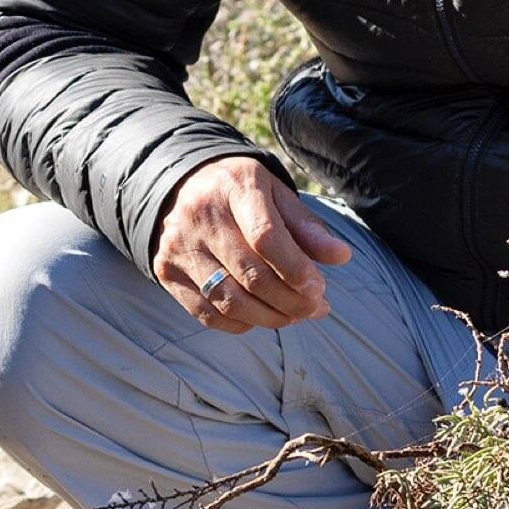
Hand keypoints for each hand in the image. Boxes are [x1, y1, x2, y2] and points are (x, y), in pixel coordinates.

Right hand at [152, 157, 350, 333]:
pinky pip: (206, 313)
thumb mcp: (276, 195)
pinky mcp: (166, 272)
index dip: (296, 269)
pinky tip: (262, 317)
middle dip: (291, 301)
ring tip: (295, 316)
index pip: (266, 237)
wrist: (182, 185)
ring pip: (229, 300)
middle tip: (315, 307)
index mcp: (236, 187)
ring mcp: (179, 246)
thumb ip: (307, 227)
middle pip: (251, 275)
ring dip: (270, 318)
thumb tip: (342, 256)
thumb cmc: (241, 193)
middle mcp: (201, 216)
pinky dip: (240, 323)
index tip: (318, 287)